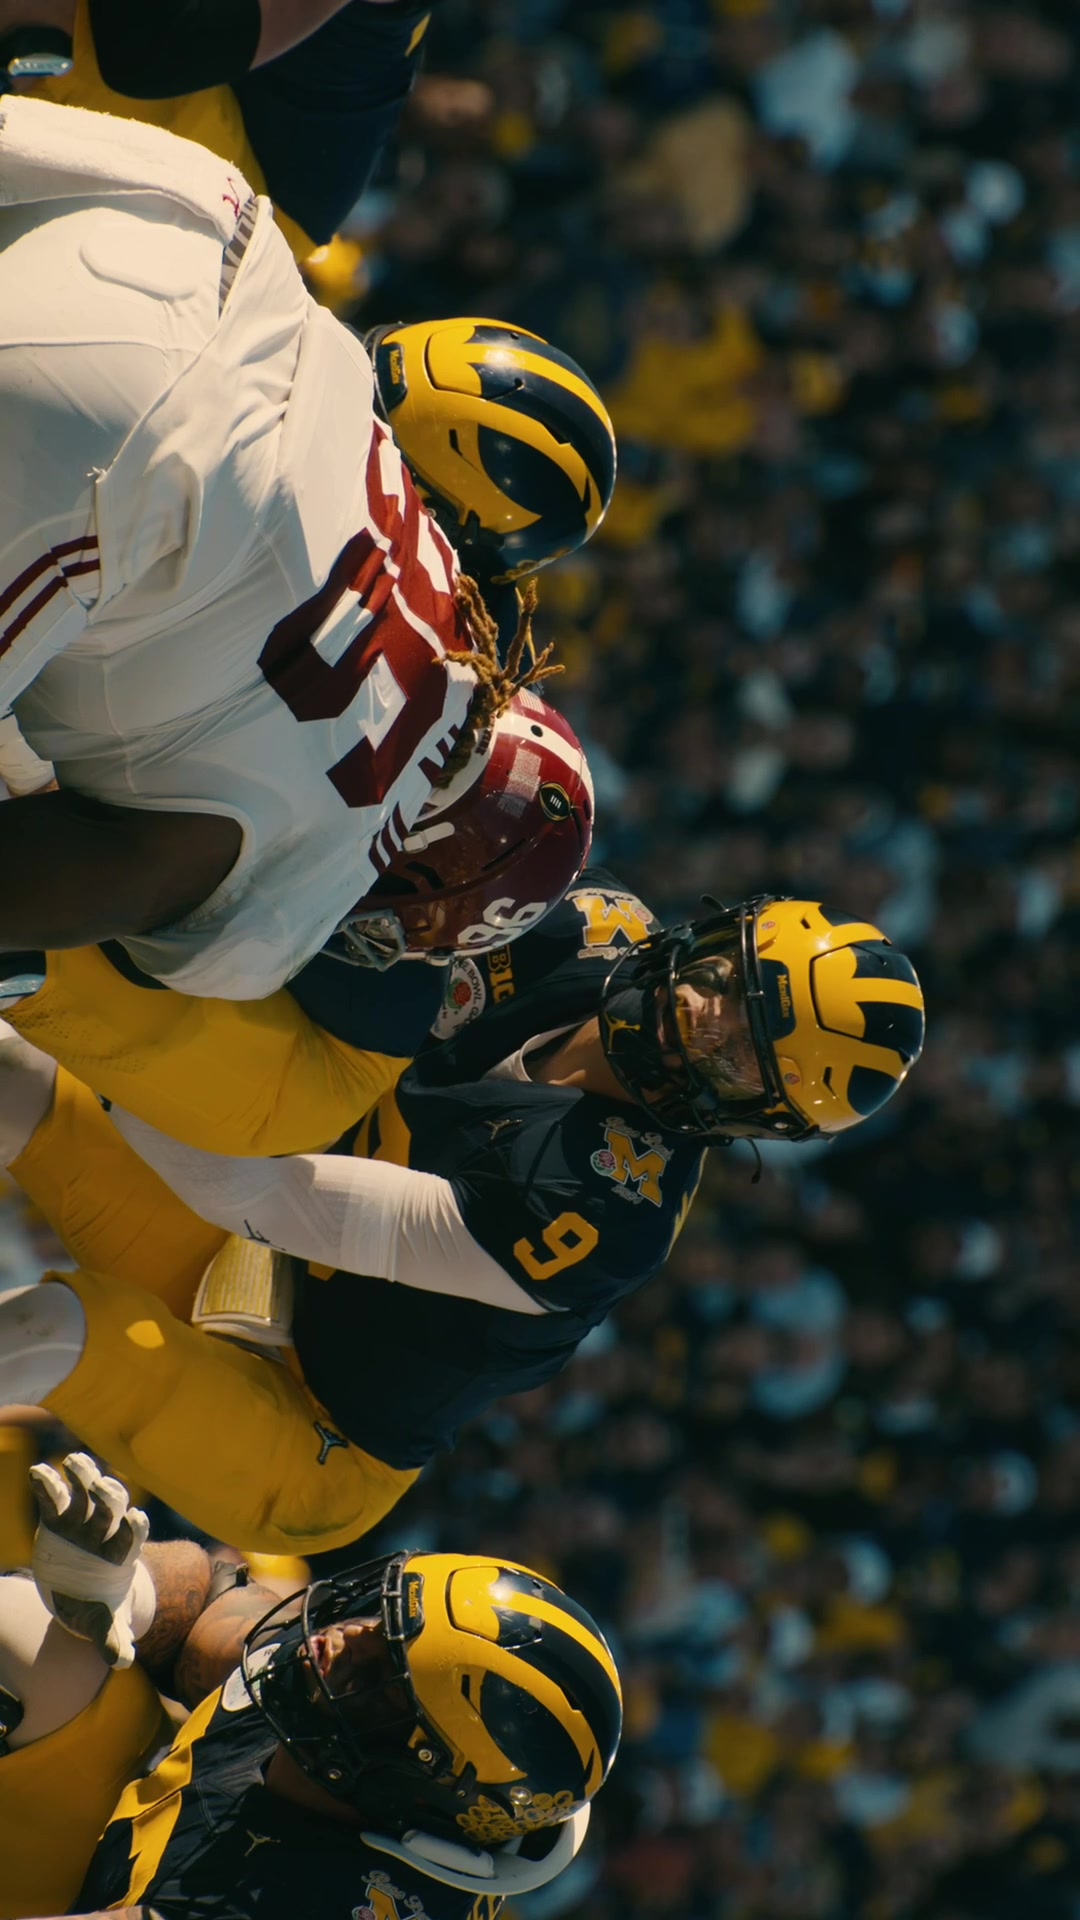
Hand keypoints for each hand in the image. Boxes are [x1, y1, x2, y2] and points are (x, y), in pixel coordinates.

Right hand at [31, 1451, 150, 1667]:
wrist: (77, 1594)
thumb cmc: (96, 1608)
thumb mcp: (103, 1624)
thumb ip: (112, 1638)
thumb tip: (124, 1660)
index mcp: (121, 1556)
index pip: (132, 1536)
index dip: (134, 1527)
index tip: (136, 1518)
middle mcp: (104, 1532)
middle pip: (112, 1508)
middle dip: (110, 1496)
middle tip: (102, 1485)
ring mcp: (81, 1521)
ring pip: (86, 1493)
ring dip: (84, 1476)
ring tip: (74, 1462)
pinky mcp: (57, 1517)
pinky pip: (53, 1497)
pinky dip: (47, 1484)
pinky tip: (37, 1471)